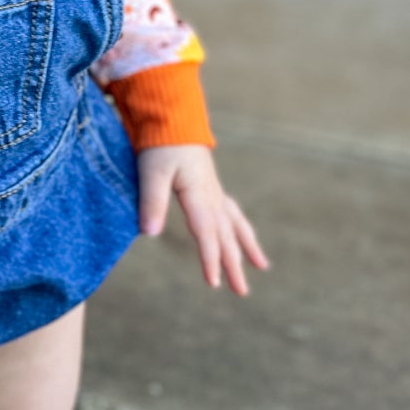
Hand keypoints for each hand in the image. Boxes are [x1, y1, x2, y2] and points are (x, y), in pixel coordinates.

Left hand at [136, 144, 269, 295]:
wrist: (172, 117)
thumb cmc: (159, 143)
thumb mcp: (151, 172)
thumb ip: (151, 202)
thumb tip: (148, 235)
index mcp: (198, 194)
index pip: (207, 233)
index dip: (210, 259)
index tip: (213, 283)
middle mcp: (211, 195)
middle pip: (226, 235)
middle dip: (233, 264)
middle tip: (242, 292)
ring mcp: (214, 190)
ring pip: (234, 224)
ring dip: (246, 247)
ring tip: (261, 267)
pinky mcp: (210, 185)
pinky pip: (231, 211)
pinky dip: (239, 227)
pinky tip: (241, 235)